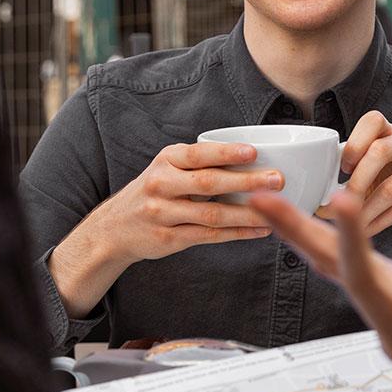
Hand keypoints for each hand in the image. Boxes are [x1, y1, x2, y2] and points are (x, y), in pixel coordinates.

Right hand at [49, 141, 280, 317]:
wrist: (114, 228)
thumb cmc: (154, 192)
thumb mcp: (167, 168)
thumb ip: (199, 163)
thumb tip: (250, 157)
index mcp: (166, 160)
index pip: (198, 154)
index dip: (226, 153)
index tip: (253, 152)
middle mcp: (162, 185)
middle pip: (209, 183)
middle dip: (246, 182)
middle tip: (276, 179)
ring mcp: (164, 214)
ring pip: (212, 214)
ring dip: (247, 213)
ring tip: (274, 211)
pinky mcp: (169, 239)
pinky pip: (209, 236)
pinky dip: (236, 234)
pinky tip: (258, 230)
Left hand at [322, 110, 391, 250]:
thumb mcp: (374, 176)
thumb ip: (349, 179)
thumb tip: (317, 204)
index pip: (373, 120)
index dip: (354, 142)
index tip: (342, 169)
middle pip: (380, 151)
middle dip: (356, 183)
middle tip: (339, 206)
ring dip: (366, 210)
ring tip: (350, 226)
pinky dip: (383, 221)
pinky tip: (368, 230)